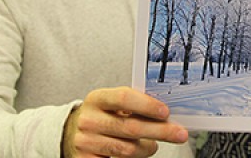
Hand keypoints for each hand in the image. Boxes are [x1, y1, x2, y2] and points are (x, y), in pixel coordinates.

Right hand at [62, 87, 187, 157]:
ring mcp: (85, 141)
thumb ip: (132, 106)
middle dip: (159, 131)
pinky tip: (140, 153)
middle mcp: (89, 119)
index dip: (147, 105)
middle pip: (130, 127)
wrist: (72, 133)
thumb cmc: (101, 116)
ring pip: (126, 148)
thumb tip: (165, 114)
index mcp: (97, 98)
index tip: (166, 112)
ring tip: (154, 145)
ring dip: (147, 148)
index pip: (124, 97)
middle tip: (179, 133)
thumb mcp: (111, 105)